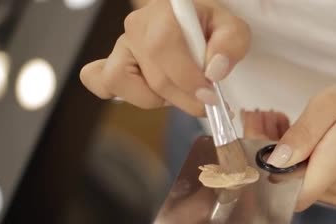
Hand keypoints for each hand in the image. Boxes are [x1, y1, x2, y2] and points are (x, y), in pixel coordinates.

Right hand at [80, 0, 249, 114]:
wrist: (196, 25)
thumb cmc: (212, 28)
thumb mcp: (234, 30)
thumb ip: (230, 46)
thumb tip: (213, 71)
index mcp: (164, 12)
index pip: (164, 48)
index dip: (188, 78)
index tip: (211, 95)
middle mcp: (136, 27)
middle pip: (155, 77)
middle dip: (186, 98)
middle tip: (208, 100)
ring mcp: (121, 46)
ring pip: (123, 83)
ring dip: (157, 98)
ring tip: (179, 91)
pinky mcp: (113, 64)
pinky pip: (101, 83)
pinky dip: (124, 95)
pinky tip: (149, 95)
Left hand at [264, 83, 335, 210]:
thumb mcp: (331, 105)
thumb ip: (303, 133)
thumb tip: (275, 161)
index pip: (285, 191)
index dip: (261, 168)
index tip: (253, 134)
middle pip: (284, 184)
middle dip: (263, 152)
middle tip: (259, 116)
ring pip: (290, 181)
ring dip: (275, 153)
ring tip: (275, 119)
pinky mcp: (334, 193)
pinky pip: (302, 180)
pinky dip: (289, 158)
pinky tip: (289, 134)